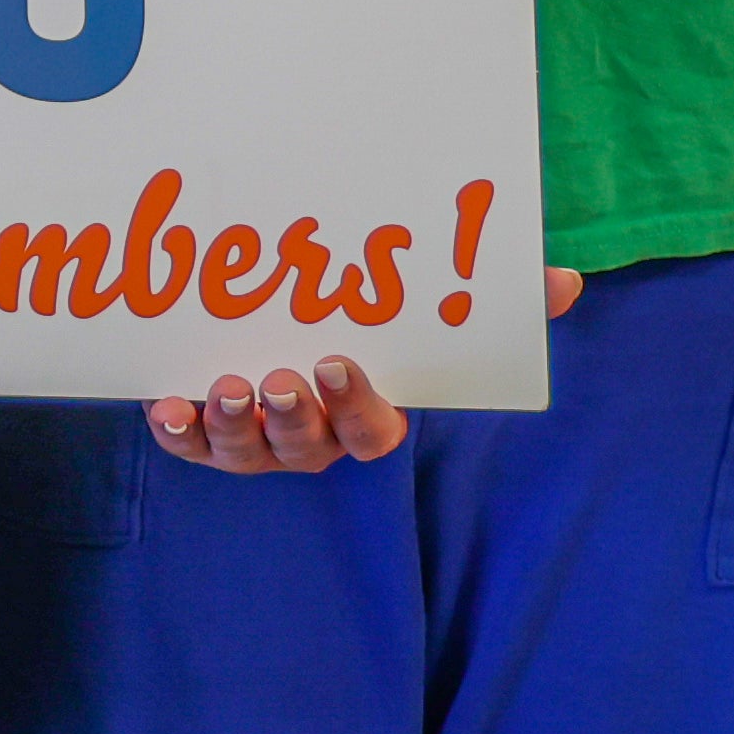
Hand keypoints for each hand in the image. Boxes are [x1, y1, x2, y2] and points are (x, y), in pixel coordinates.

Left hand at [142, 268, 586, 476]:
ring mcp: (259, 442)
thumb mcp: (426, 318)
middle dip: (290, 419)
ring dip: (234, 425)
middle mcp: (313, 438)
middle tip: (276, 380)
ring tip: (227, 388)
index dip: (355, 404)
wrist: (288, 332)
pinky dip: (179, 432)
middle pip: (306, 446)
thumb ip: (489, 304)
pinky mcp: (208, 433)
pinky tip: (166, 407)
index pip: (371, 429)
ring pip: (248, 452)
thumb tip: (566, 281)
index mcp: (367, 415)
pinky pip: (192, 444)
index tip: (338, 361)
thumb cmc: (369, 329)